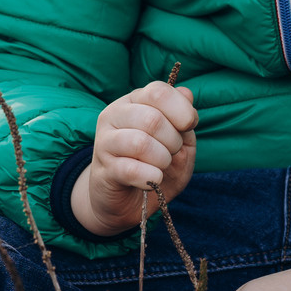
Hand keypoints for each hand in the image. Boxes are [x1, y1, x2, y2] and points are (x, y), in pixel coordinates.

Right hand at [72, 82, 198, 237]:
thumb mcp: (180, 140)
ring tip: (161, 166)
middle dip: (174, 140)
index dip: (182, 110)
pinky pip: (132, 170)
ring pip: (140, 143)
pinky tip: (153, 179)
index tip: (187, 127)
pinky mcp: (102, 169)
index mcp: (134, 100)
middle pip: (152, 119)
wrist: (129, 199)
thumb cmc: (157, 163)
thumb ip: (185, 117)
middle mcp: (114, 115)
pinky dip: (152, 177)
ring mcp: (104, 142)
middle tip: (172, 152)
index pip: (158, 91)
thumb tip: (186, 94)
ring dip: (162, 159)